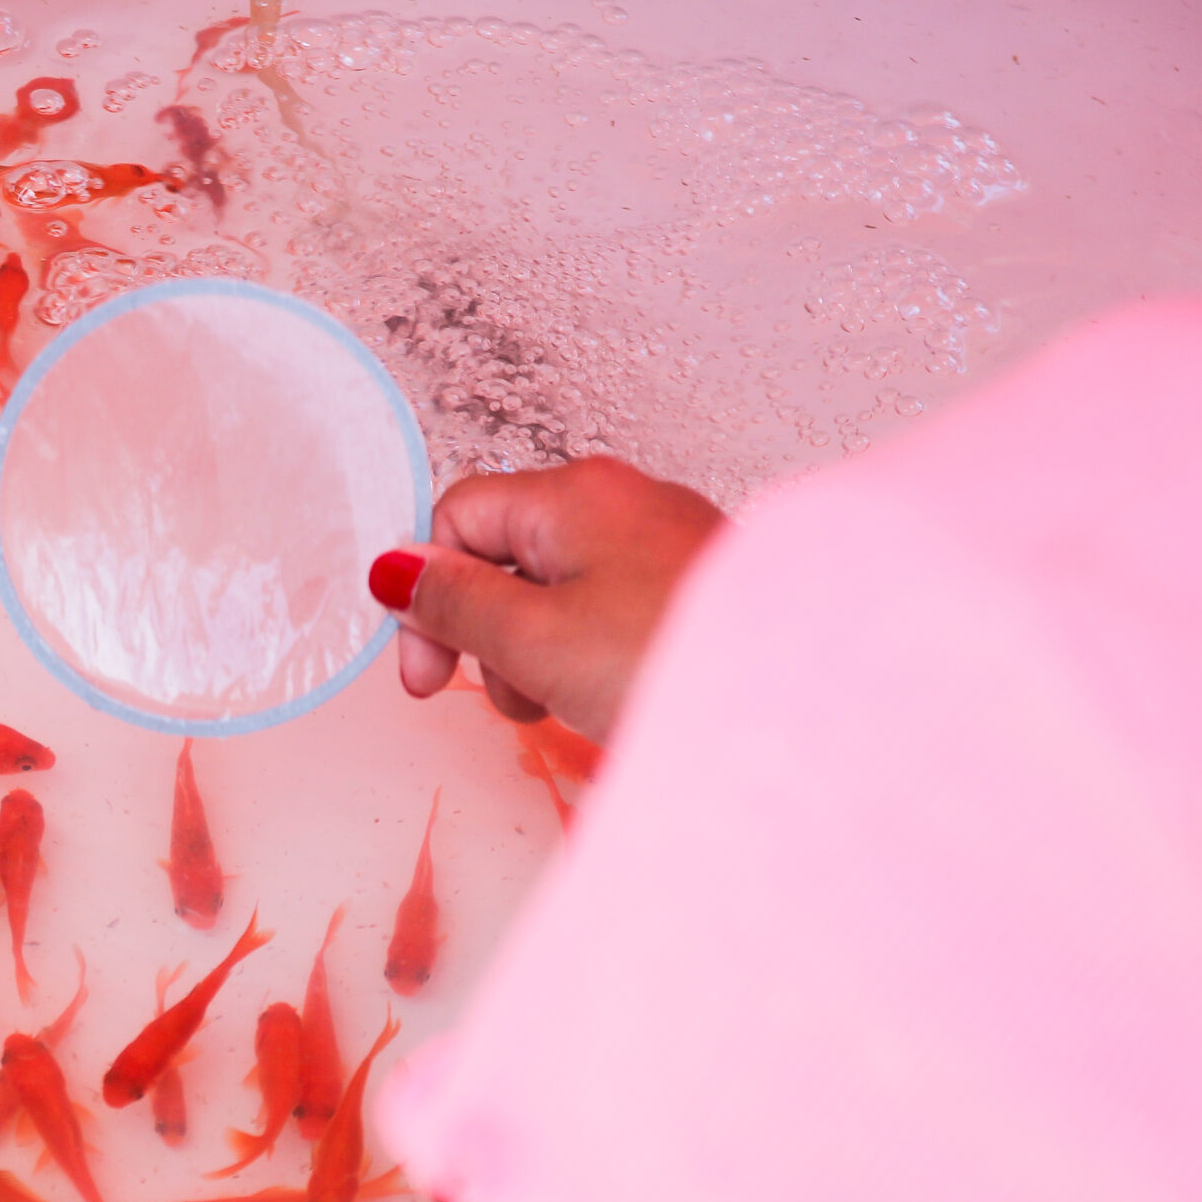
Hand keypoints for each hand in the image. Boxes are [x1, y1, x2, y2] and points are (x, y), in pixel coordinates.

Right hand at [369, 457, 723, 742]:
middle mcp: (623, 503)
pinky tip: (615, 699)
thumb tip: (396, 571)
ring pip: (558, 592)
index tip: (428, 672)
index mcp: (575, 495)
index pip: (457, 518)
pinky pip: (609, 615)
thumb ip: (453, 602)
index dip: (425, 592)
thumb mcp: (532, 640)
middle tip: (507, 695)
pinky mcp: (694, 593)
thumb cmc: (676, 661)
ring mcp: (665, 547)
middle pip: (506, 555)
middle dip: (487, 632)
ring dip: (538, 655)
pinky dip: (591, 659)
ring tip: (569, 704)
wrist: (805, 706)